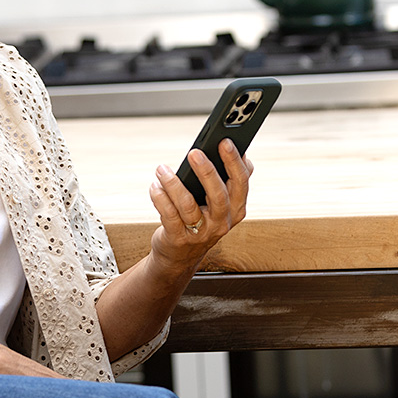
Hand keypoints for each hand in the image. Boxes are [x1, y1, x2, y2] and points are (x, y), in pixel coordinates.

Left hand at [146, 139, 252, 276]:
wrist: (180, 256)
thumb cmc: (201, 220)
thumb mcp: (222, 204)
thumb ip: (232, 181)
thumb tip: (242, 154)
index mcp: (236, 209)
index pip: (241, 182)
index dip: (234, 162)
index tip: (225, 142)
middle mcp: (222, 222)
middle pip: (218, 195)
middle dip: (206, 171)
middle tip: (194, 152)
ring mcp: (201, 232)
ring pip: (188, 205)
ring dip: (174, 184)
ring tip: (162, 169)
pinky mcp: (179, 238)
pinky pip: (169, 215)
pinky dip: (160, 198)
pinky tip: (155, 186)